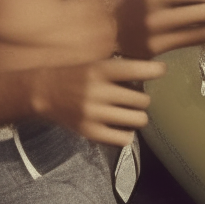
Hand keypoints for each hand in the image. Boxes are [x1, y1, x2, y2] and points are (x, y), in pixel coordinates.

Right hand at [31, 57, 166, 146]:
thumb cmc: (78, 76)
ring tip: (129, 112)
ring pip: (139, 119)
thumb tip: (158, 75)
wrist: (43, 92)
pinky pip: (123, 139)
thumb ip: (123, 70)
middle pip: (143, 100)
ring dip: (138, 116)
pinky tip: (121, 127)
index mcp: (101, 70)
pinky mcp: (88, 132)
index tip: (161, 70)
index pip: (138, 70)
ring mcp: (93, 114)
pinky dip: (127, 134)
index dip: (155, 70)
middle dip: (142, 99)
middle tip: (133, 98)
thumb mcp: (97, 64)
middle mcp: (97, 91)